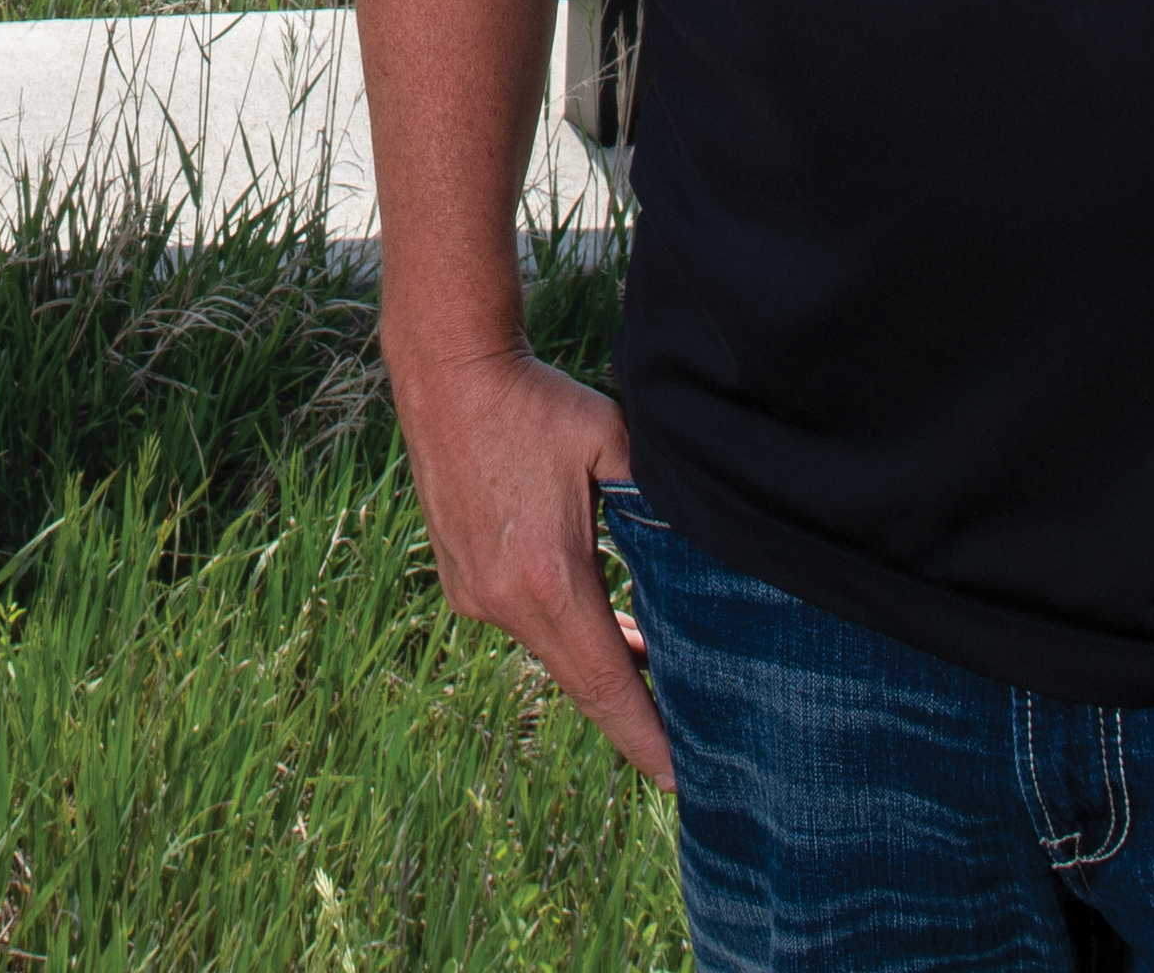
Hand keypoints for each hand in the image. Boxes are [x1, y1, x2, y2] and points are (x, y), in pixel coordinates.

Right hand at [388, 338, 668, 785]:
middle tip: (681, 744)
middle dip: (630, 714)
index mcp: (550, 579)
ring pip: (552, 652)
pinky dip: (561, 629)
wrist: (448, 375)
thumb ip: (660, 501)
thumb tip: (705, 545)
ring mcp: (475, 596)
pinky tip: (591, 610)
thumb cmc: (539, 404)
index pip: (607, 683)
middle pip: (581, 682)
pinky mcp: (460, 582)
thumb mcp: (616, 444)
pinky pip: (522, 625)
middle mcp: (506, 601)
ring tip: (649, 663)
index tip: (680, 778)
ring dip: (596, 661)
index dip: (645, 736)